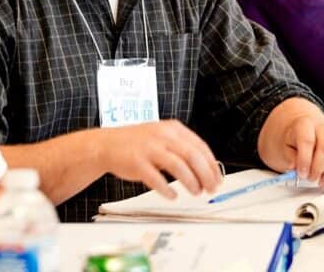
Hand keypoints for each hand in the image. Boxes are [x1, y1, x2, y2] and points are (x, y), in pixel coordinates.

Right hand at [97, 120, 222, 198]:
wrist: (107, 144)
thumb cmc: (138, 143)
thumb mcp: (163, 136)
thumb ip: (182, 147)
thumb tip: (206, 167)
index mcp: (172, 128)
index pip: (200, 146)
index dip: (212, 165)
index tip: (217, 178)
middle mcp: (163, 136)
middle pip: (193, 156)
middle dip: (206, 175)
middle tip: (210, 188)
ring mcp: (149, 149)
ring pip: (178, 167)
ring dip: (191, 182)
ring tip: (195, 192)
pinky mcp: (137, 163)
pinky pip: (156, 179)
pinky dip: (167, 189)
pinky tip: (172, 195)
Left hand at [257, 98, 323, 182]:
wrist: (304, 124)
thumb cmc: (295, 135)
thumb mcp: (286, 144)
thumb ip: (289, 156)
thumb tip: (294, 167)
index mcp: (304, 124)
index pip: (307, 140)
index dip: (305, 159)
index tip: (301, 173)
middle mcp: (320, 127)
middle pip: (323, 146)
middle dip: (316, 166)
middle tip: (308, 177)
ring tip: (316, 178)